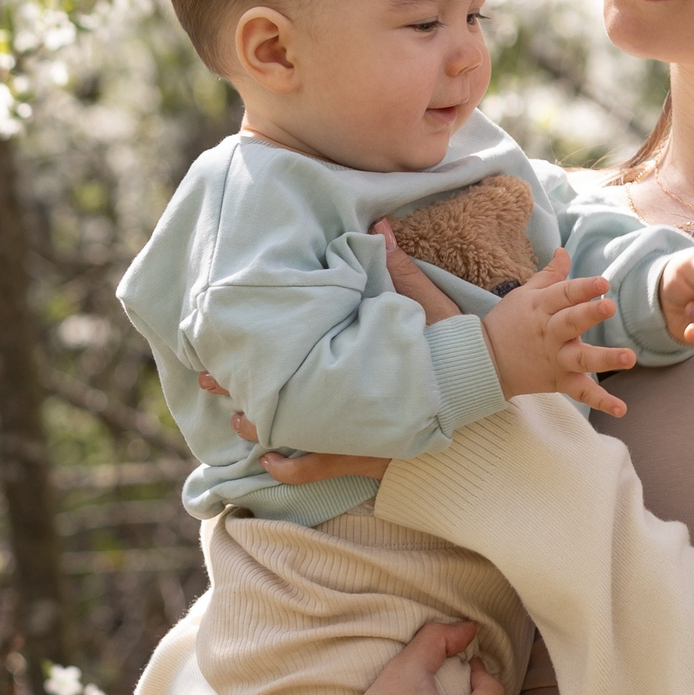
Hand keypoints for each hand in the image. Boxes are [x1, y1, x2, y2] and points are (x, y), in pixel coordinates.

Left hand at [193, 218, 467, 483]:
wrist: (481, 381)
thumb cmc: (451, 340)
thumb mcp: (424, 300)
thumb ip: (397, 267)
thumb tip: (380, 224)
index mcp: (351, 365)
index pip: (291, 365)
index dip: (252, 362)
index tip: (222, 354)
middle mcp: (345, 404)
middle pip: (281, 398)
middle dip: (243, 388)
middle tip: (212, 380)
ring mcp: (354, 435)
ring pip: (292, 438)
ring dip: (260, 426)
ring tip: (235, 418)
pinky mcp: (368, 456)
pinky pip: (319, 470)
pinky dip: (291, 469)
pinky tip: (270, 462)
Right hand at [480, 248, 634, 415]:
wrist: (484, 362)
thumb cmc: (507, 323)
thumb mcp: (524, 295)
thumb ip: (550, 276)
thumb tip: (565, 251)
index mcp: (541, 308)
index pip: (563, 294)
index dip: (583, 287)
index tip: (602, 282)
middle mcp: (549, 333)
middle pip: (571, 322)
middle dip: (589, 314)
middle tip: (609, 306)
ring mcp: (555, 359)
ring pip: (581, 359)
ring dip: (605, 358)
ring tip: (629, 358)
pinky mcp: (558, 381)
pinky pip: (581, 393)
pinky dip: (600, 402)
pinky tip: (621, 408)